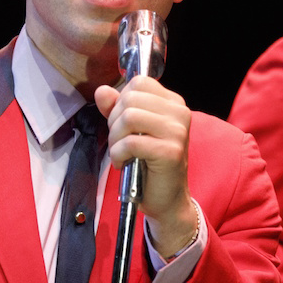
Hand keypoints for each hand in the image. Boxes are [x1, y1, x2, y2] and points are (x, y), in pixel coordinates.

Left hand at [94, 76, 196, 257]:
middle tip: (119, 142)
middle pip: (130, 99)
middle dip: (114, 122)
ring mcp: (177, 132)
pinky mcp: (170, 151)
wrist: (166, 200)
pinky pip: (131, 142)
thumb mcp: (131, 131)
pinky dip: (118, 154)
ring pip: (129, 117)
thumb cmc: (149, 165)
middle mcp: (180, 113)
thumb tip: (102, 91)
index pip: (138, 82)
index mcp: (173, 103)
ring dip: (115, 138)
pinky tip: (123, 163)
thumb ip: (116, 109)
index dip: (121, 102)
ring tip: (120, 153)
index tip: (123, 125)